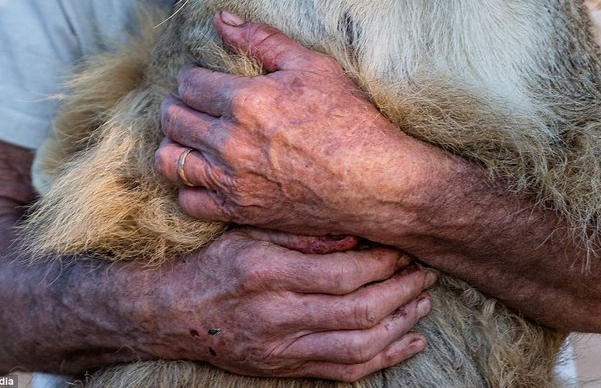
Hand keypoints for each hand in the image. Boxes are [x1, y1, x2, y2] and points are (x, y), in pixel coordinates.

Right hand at [141, 226, 434, 380]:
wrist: (175, 313)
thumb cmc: (215, 260)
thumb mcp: (248, 229)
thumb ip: (299, 230)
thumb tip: (354, 229)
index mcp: (267, 271)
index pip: (341, 272)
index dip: (382, 262)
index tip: (405, 246)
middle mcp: (276, 314)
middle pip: (358, 311)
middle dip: (401, 292)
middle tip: (425, 272)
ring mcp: (282, 348)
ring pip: (358, 346)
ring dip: (400, 325)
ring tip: (423, 302)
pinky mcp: (286, 369)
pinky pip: (345, 371)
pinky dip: (384, 358)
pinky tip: (408, 341)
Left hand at [158, 12, 427, 238]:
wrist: (374, 181)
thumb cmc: (348, 119)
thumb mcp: (310, 65)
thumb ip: (261, 39)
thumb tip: (220, 18)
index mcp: (244, 100)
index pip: (188, 83)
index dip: (192, 76)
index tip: (203, 78)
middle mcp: (228, 142)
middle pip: (172, 119)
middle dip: (177, 105)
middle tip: (193, 103)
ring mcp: (231, 181)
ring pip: (168, 161)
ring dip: (175, 143)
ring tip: (191, 136)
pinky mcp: (239, 211)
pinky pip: (188, 200)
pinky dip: (189, 185)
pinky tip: (206, 172)